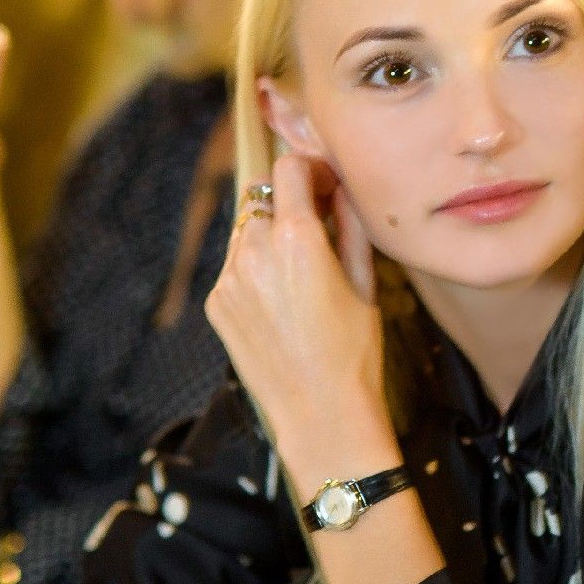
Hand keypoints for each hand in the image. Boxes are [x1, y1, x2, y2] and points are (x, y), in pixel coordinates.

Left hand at [205, 155, 389, 466]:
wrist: (320, 414)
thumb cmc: (354, 352)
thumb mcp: (365, 282)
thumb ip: (351, 226)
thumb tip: (342, 191)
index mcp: (296, 239)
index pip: (289, 169)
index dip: (311, 170)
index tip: (327, 188)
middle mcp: (254, 251)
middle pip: (263, 196)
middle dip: (290, 202)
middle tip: (318, 226)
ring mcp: (229, 278)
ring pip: (245, 230)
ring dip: (269, 232)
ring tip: (300, 269)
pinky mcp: (217, 303)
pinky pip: (235, 266)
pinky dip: (255, 267)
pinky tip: (282, 301)